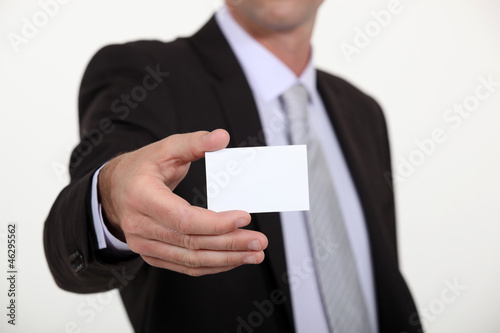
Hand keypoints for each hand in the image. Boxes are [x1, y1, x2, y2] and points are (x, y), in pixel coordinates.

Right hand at [98, 129, 267, 275]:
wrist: (113, 190)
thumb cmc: (141, 168)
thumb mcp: (165, 148)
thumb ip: (194, 143)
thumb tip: (222, 137)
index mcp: (141, 196)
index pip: (183, 218)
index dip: (215, 222)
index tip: (244, 217)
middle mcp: (139, 225)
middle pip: (191, 243)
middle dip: (230, 243)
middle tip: (259, 242)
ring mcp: (143, 244)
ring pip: (190, 260)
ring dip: (226, 259)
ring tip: (254, 254)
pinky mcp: (152, 254)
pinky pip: (184, 266)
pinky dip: (212, 265)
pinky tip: (233, 259)